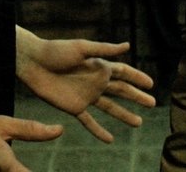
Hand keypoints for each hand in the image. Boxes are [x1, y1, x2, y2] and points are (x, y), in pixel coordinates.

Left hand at [15, 26, 154, 142]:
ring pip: (110, 108)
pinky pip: (89, 121)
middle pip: (121, 91)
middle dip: (136, 97)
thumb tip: (128, 45)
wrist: (33, 64)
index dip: (137, 77)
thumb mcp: (82, 47)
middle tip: (152, 103)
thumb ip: (105, 49)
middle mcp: (95, 81)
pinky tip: (109, 139)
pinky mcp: (74, 107)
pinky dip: (98, 130)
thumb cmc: (56, 51)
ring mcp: (86, 96)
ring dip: (124, 115)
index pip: (123, 72)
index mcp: (99, 66)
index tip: (151, 84)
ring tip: (138, 123)